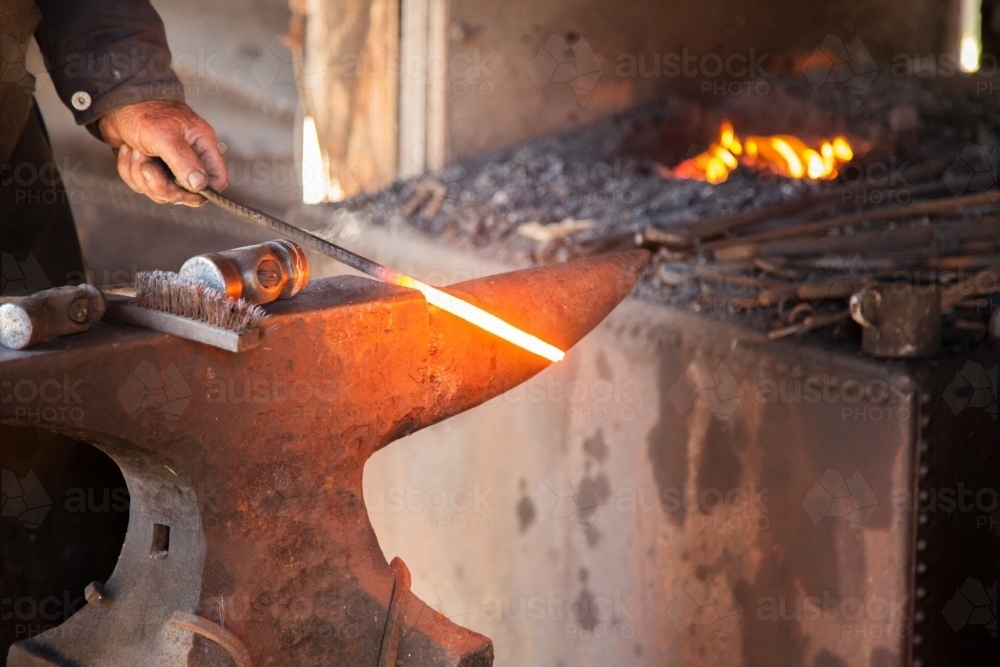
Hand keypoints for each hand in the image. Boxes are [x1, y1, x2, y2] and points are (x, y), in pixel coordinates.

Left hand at [98, 100, 227, 205]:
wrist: (113, 102)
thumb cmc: (143, 112)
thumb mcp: (166, 136)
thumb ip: (185, 162)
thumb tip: (200, 186)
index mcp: (202, 146)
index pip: (217, 180)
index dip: (203, 191)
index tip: (183, 187)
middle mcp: (189, 159)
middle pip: (186, 193)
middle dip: (161, 184)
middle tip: (147, 165)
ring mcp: (168, 167)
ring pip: (161, 192)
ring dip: (140, 174)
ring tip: (136, 150)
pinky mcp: (149, 169)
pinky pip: (142, 186)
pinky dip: (129, 170)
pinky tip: (128, 151)